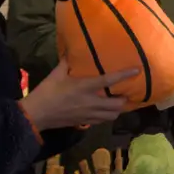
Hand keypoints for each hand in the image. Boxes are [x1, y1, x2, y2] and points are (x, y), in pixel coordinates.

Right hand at [21, 64, 136, 130]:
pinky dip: (107, 116)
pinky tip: (106, 110)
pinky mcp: (84, 123)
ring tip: (119, 102)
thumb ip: (66, 62)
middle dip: (125, 99)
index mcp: (84, 87)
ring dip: (118, 109)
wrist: (36, 115)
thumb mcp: (56, 74)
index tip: (137, 70)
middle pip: (117, 104)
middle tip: (127, 91)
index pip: (109, 80)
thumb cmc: (46, 92)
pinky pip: (102, 121)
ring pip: (112, 115)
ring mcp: (89, 115)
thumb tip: (72, 50)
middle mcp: (90, 102)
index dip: (124, 75)